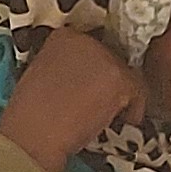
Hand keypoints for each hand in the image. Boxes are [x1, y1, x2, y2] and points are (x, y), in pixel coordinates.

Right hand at [0, 23, 144, 171]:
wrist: (35, 134)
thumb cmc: (31, 117)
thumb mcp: (42, 76)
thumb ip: (65, 67)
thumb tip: (85, 78)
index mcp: (62, 37)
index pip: (92, 46)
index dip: (94, 69)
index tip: (91, 85)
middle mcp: (85, 39)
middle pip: (112, 58)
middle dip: (108, 82)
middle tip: (100, 103)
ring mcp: (105, 56)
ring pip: (127, 75)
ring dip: (121, 95)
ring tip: (108, 116)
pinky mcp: (119, 76)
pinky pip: (138, 91)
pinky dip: (133, 109)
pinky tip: (118, 122)